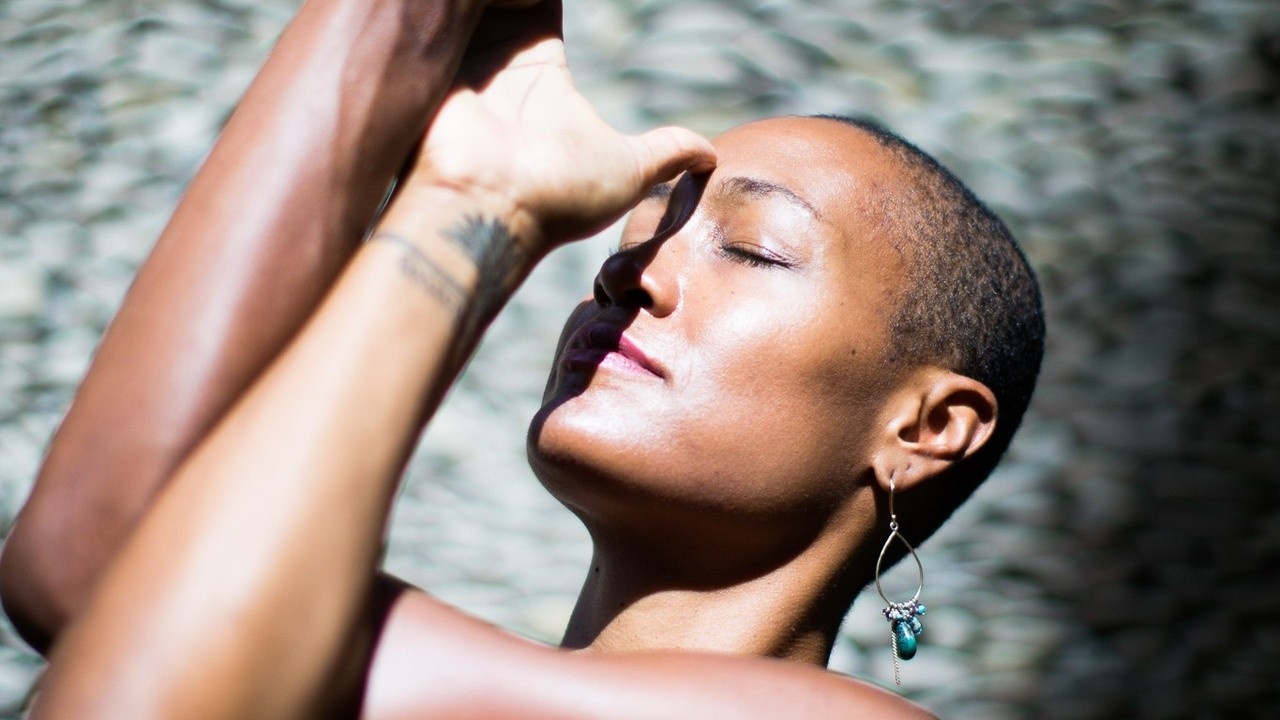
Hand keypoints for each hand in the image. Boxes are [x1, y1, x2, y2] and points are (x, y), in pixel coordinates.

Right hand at [403, 1, 715, 250]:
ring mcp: (458, 53)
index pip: (541, 1)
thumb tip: (711, 157)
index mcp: (538, 68)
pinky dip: (474, 0)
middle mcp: (496, 56)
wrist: (490, 212)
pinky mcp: (431, 54)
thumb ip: (665, 152)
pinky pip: (450, 4)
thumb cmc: (557, 197)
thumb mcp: (627, 169)